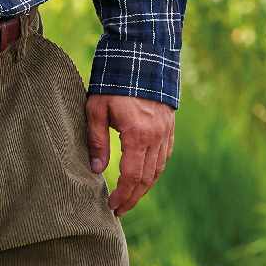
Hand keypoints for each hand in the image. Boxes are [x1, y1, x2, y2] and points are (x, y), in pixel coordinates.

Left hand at [85, 93, 174, 217]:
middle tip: (120, 210)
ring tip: (129, 197)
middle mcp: (156, 137)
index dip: (123, 195)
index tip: (112, 207)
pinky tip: (144, 176)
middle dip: (133, 197)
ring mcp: (166, 132)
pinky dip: (154, 171)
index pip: (132, 176)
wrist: (141, 55)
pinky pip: (164, 156)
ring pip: (158, 169)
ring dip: (144, 187)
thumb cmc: (112, 82)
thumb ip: (96, 140)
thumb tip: (96, 170)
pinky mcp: (169, 126)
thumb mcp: (96, 108)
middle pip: (147, 178)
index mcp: (137, 134)